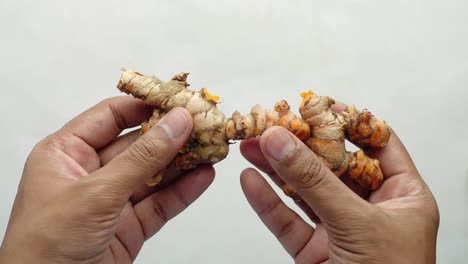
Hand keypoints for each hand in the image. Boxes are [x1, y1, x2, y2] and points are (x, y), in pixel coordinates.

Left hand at [0, 97, 214, 263]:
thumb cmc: (46, 246)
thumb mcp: (96, 193)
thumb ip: (141, 158)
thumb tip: (176, 123)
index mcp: (66, 154)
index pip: (111, 116)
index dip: (146, 105)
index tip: (178, 100)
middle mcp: (90, 173)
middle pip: (139, 144)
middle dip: (172, 135)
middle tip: (204, 123)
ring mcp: (112, 200)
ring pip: (154, 174)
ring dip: (184, 162)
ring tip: (212, 148)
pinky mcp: (129, 226)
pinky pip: (161, 202)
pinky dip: (183, 191)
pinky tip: (203, 176)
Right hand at [240, 125, 438, 262]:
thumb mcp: (358, 226)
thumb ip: (316, 182)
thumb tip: (281, 141)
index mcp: (403, 198)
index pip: (378, 145)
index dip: (349, 122)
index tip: (318, 105)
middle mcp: (371, 210)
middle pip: (331, 165)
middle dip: (300, 144)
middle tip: (272, 124)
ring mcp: (340, 231)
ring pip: (304, 191)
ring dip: (276, 168)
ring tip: (251, 145)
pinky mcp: (314, 253)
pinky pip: (287, 221)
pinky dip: (267, 202)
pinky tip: (250, 181)